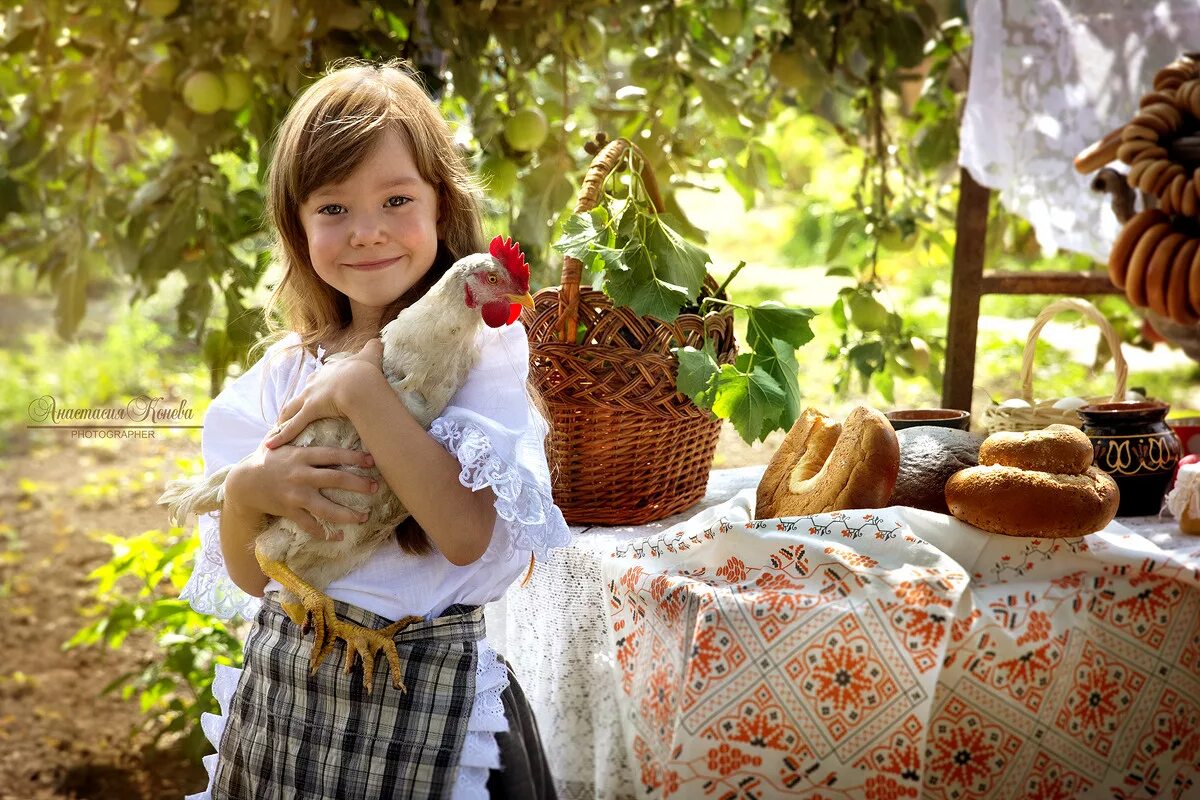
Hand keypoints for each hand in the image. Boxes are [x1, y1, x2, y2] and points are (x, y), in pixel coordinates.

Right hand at [227, 438, 379, 540]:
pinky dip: (324, 533)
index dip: (354, 457)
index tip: (372, 460)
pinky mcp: (289, 511)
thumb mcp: (279, 443)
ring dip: (347, 514)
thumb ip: (295, 431)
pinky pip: (309, 525)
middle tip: (376, 487)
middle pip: (336, 479)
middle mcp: (301, 475)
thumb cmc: (265, 460)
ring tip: (364, 517)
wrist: (243, 484)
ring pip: (326, 507)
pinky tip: (338, 537)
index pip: (332, 455)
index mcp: (301, 456)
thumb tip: (306, 411)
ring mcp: (295, 495)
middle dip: (359, 484)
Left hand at [265, 338, 383, 449]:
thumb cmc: (366, 370)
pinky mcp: (310, 410)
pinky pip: (293, 426)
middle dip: (299, 400)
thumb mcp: (371, 355)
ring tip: (278, 425)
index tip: (316, 391)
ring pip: (292, 407)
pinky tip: (271, 444)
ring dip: (284, 417)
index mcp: (331, 371)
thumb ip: (374, 347)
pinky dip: (282, 436)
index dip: (318, 385)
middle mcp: (317, 381)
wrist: (362, 382)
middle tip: (295, 409)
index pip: (320, 378)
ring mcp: (311, 396)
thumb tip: (378, 340)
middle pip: (304, 391)